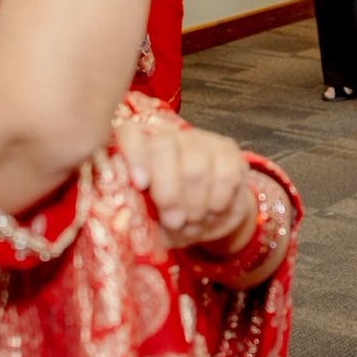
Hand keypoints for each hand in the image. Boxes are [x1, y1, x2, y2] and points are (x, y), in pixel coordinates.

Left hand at [115, 118, 253, 249]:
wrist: (212, 216)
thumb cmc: (172, 215)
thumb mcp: (150, 218)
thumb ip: (137, 212)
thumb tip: (127, 215)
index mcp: (142, 149)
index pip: (131, 133)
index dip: (134, 154)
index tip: (140, 184)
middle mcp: (171, 136)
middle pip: (165, 148)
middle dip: (169, 193)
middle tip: (173, 222)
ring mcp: (202, 140)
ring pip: (197, 167)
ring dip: (195, 204)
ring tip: (193, 223)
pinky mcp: (229, 150)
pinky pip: (225, 175)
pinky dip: (218, 202)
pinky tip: (213, 213)